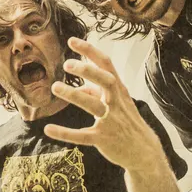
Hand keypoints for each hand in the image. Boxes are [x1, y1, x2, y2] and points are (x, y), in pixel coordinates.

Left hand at [44, 37, 163, 169]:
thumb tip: (78, 87)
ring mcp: (111, 121)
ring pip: (93, 105)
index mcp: (119, 91)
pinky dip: (65, 133)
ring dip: (74, 95)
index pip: (106, 65)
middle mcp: (117, 103)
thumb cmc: (127, 122)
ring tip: (55, 87)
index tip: (72, 40)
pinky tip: (48, 129)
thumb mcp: (117, 103)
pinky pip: (83, 136)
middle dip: (88, 71)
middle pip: (106, 81)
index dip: (90, 51)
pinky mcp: (103, 139)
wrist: (143, 150)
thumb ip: (96, 92)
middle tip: (67, 64)